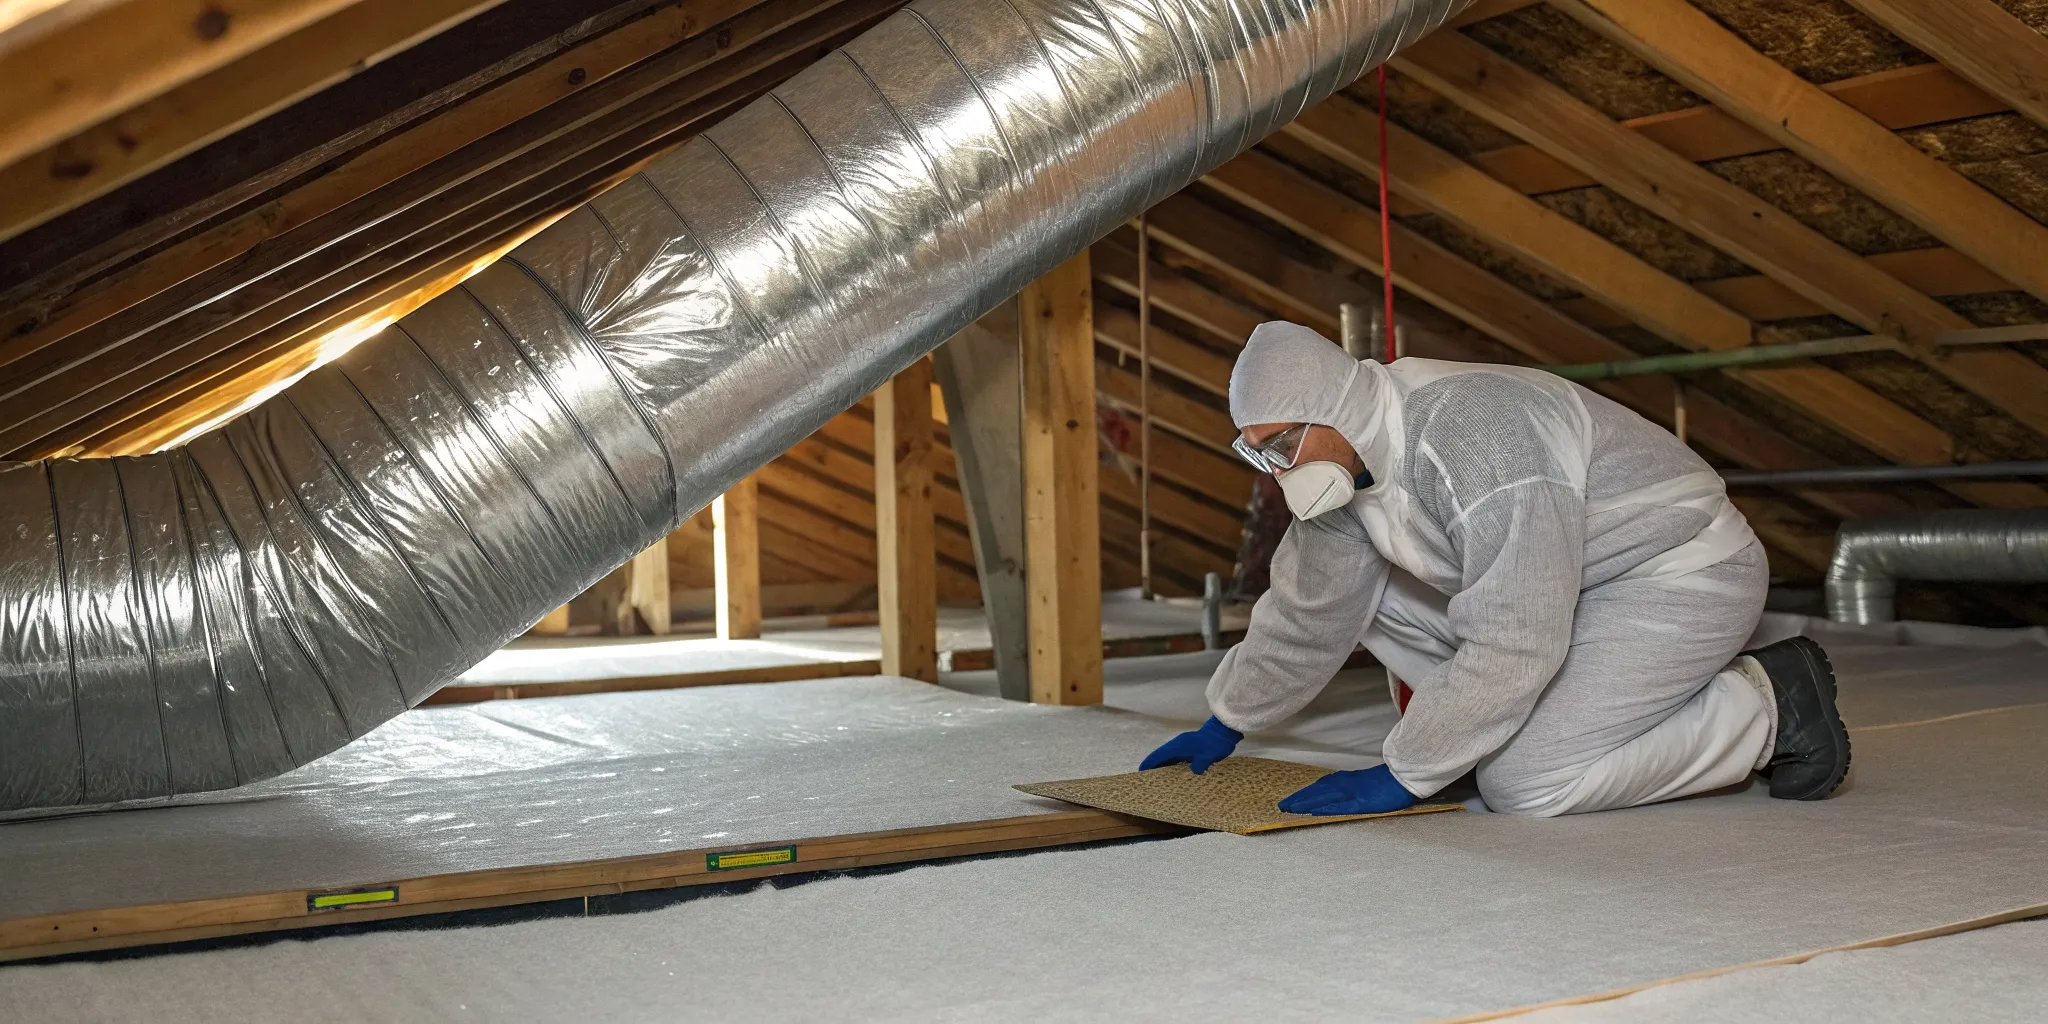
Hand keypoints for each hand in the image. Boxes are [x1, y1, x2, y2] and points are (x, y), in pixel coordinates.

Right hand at [1139, 716, 1242, 774]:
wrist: (1223, 731)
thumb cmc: (1215, 743)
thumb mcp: (1208, 756)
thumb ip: (1199, 765)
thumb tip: (1193, 772)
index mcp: (1178, 746)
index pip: (1158, 756)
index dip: (1149, 764)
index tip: (1140, 773)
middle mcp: (1177, 745)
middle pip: (1160, 757)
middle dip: (1153, 767)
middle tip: (1148, 780)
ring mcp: (1182, 746)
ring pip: (1168, 758)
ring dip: (1162, 767)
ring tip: (1158, 780)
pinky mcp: (1188, 748)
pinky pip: (1175, 758)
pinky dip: (1171, 766)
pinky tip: (1173, 775)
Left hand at [1278, 764, 1417, 815]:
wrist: (1408, 775)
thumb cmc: (1390, 780)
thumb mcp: (1367, 782)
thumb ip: (1352, 785)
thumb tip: (1338, 791)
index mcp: (1348, 779)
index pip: (1321, 786)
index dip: (1304, 793)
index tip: (1290, 799)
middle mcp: (1347, 784)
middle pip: (1317, 791)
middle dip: (1299, 798)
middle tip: (1281, 806)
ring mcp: (1354, 792)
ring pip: (1324, 797)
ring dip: (1305, 802)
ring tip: (1290, 808)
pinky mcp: (1363, 802)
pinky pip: (1341, 806)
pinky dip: (1325, 808)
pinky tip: (1313, 812)